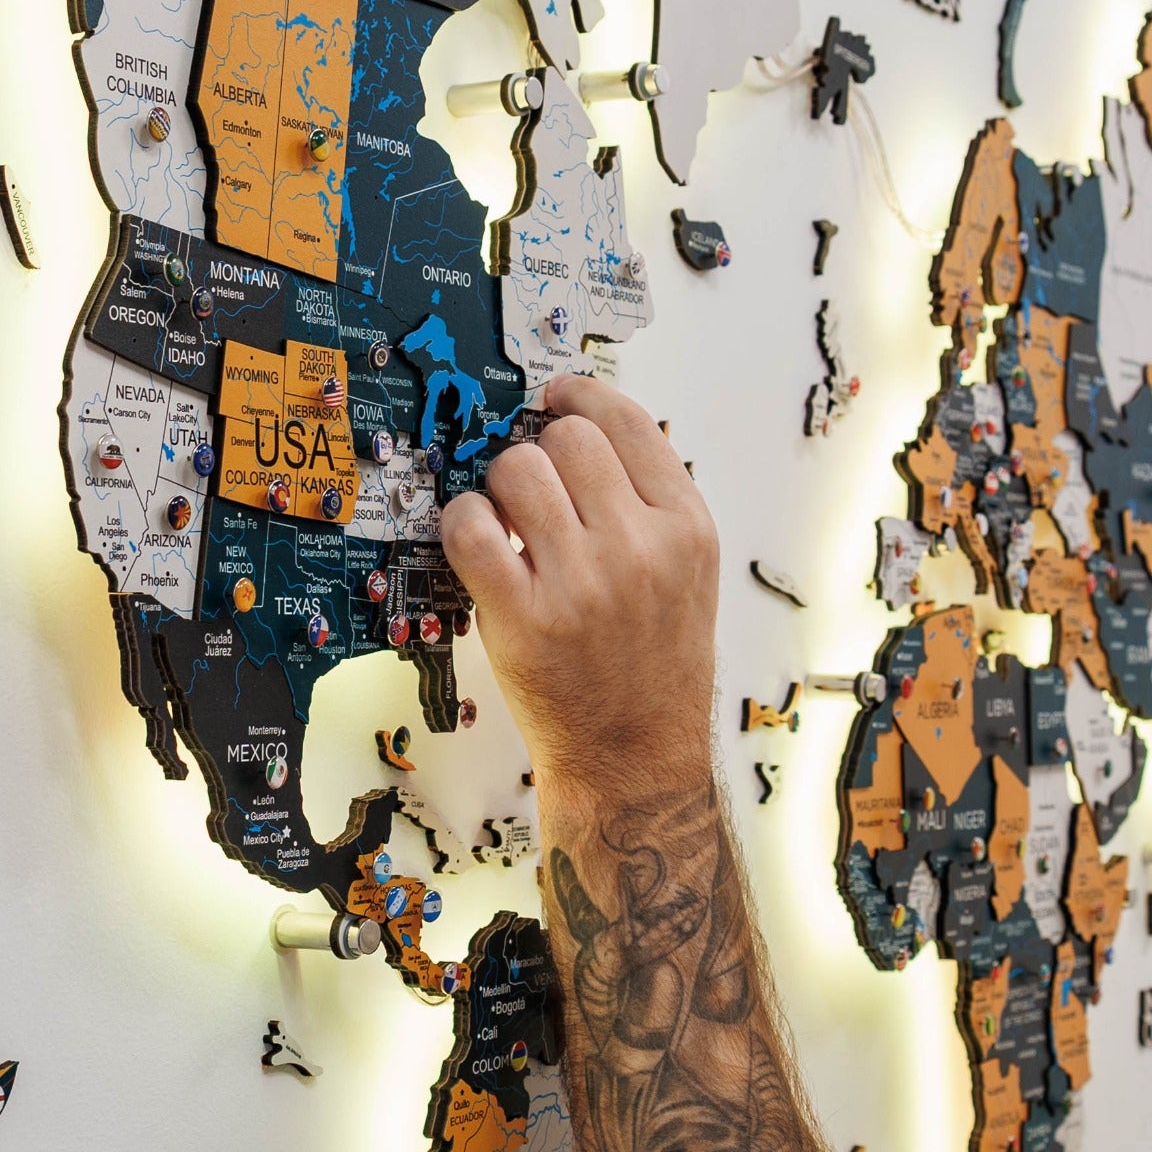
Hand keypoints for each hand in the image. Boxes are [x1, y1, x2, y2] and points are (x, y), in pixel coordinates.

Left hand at [440, 375, 719, 798]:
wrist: (636, 754)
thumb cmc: (656, 664)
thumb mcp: (689, 574)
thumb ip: (652, 503)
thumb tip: (586, 431)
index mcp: (686, 529)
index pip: (628, 422)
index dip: (580, 396)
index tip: (556, 398)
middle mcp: (638, 549)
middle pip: (567, 438)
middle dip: (540, 452)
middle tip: (535, 490)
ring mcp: (580, 583)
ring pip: (516, 470)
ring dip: (499, 487)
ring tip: (509, 522)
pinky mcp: (523, 617)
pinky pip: (470, 527)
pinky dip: (462, 521)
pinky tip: (477, 539)